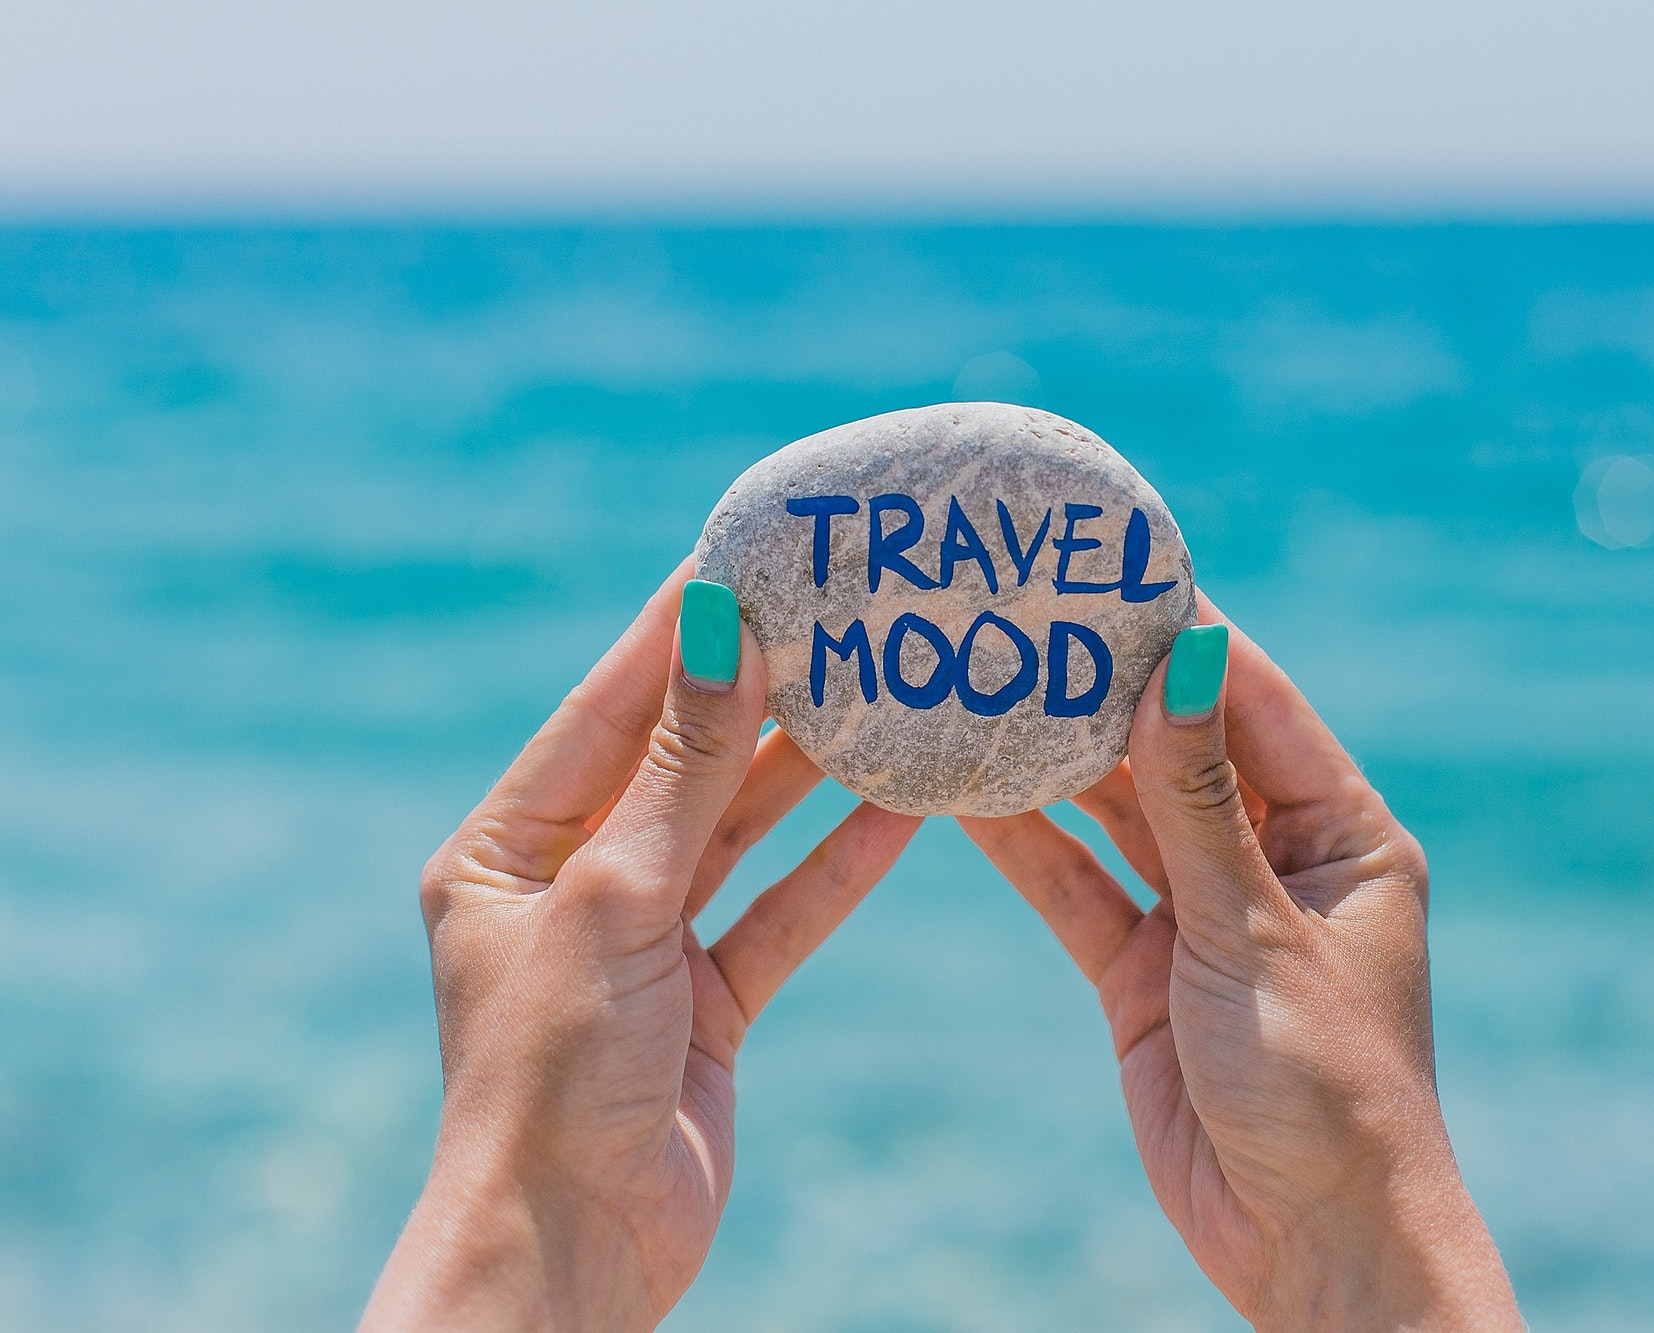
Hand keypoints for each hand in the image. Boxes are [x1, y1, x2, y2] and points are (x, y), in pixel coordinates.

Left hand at [363, 563, 920, 1330]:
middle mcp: (570, 884)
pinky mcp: (705, 1003)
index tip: (747, 551)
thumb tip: (717, 629)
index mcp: (504, 849)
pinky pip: (778, 912)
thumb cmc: (553, 1074)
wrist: (573, 1252)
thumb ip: (682, 767)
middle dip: (758, 693)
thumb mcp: (613, 899)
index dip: (676, 630)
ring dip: (806, 771)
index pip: (604, 708)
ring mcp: (641, 945)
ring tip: (882, 693)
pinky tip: (899, 814)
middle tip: (839, 611)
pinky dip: (834, 867)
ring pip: (737, 833)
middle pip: (679, 763)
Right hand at [961, 597, 1521, 1330]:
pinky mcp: (1146, 974)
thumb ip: (1201, 802)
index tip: (1109, 571)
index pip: (1256, 703)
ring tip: (974, 689)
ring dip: (1055, 765)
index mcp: (1344, 834)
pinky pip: (1081, 890)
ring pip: (1120, 817)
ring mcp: (1205, 916)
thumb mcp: (1257, 930)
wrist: (1310, 1242)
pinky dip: (1028, 849)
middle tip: (1018, 618)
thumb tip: (1184, 658)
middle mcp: (1275, 861)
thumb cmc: (1327, 1085)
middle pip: (1179, 750)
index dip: (1186, 635)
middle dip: (1104, 691)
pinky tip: (964, 798)